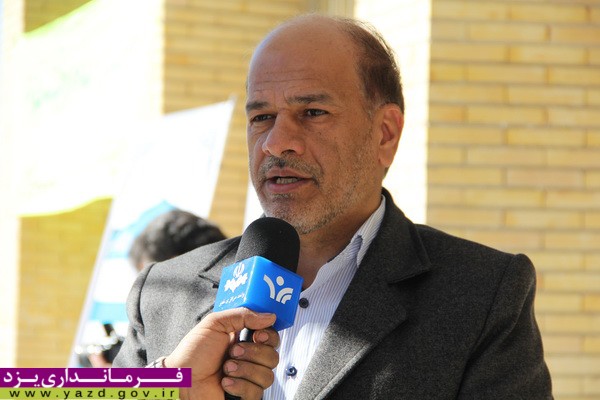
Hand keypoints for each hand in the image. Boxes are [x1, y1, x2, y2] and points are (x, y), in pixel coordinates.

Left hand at [164, 308, 278, 399]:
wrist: (181, 379)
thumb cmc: (192, 353)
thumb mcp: (215, 323)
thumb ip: (243, 315)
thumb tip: (269, 316)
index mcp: (244, 339)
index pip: (271, 337)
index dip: (268, 336)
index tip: (258, 335)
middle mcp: (249, 359)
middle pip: (273, 356)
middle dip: (252, 353)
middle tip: (233, 351)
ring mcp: (248, 378)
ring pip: (267, 375)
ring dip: (244, 370)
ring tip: (226, 368)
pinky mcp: (245, 396)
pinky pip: (256, 391)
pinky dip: (240, 386)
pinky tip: (226, 382)